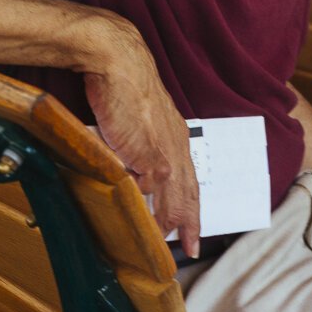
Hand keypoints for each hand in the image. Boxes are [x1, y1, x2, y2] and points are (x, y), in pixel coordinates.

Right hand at [81, 17, 200, 257]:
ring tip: (166, 244)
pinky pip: (150, 187)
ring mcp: (164, 151)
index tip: (192, 230)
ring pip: (173, 195)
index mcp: (177, 137)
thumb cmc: (124, 86)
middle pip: (188, 193)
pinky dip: (148, 206)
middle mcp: (177, 146)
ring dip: (169, 220)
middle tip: (192, 249)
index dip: (192, 207)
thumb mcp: (138, 121)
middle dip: (190, 223)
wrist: (118, 62)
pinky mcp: (147, 152)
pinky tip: (144, 219)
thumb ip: (138, 146)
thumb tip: (130, 169)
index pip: (190, 180)